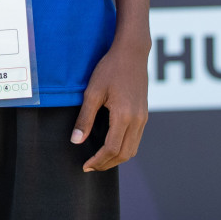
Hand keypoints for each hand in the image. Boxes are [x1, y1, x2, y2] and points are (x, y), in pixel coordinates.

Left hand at [70, 39, 149, 171]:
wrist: (132, 53)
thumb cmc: (110, 69)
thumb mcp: (93, 92)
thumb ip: (85, 118)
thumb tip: (76, 141)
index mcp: (124, 116)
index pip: (112, 149)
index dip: (98, 161)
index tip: (85, 165)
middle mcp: (137, 120)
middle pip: (125, 154)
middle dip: (107, 164)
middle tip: (90, 166)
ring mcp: (143, 117)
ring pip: (133, 148)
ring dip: (117, 158)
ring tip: (99, 159)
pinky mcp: (144, 114)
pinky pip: (136, 139)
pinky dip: (124, 147)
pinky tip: (111, 144)